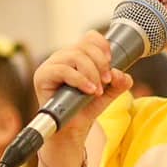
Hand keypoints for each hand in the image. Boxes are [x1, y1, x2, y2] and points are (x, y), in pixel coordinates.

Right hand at [33, 32, 132, 159]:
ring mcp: (52, 65)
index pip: (90, 37)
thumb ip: (119, 82)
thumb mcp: (108, 93)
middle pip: (85, 46)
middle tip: (107, 81)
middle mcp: (63, 56)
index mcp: (77, 55)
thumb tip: (123, 75)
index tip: (112, 62)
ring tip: (97, 90)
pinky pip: (63, 69)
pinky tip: (89, 90)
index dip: (103, 45)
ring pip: (75, 56)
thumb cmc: (85, 108)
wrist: (72, 129)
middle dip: (101, 64)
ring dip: (92, 73)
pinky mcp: (43, 75)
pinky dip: (80, 79)